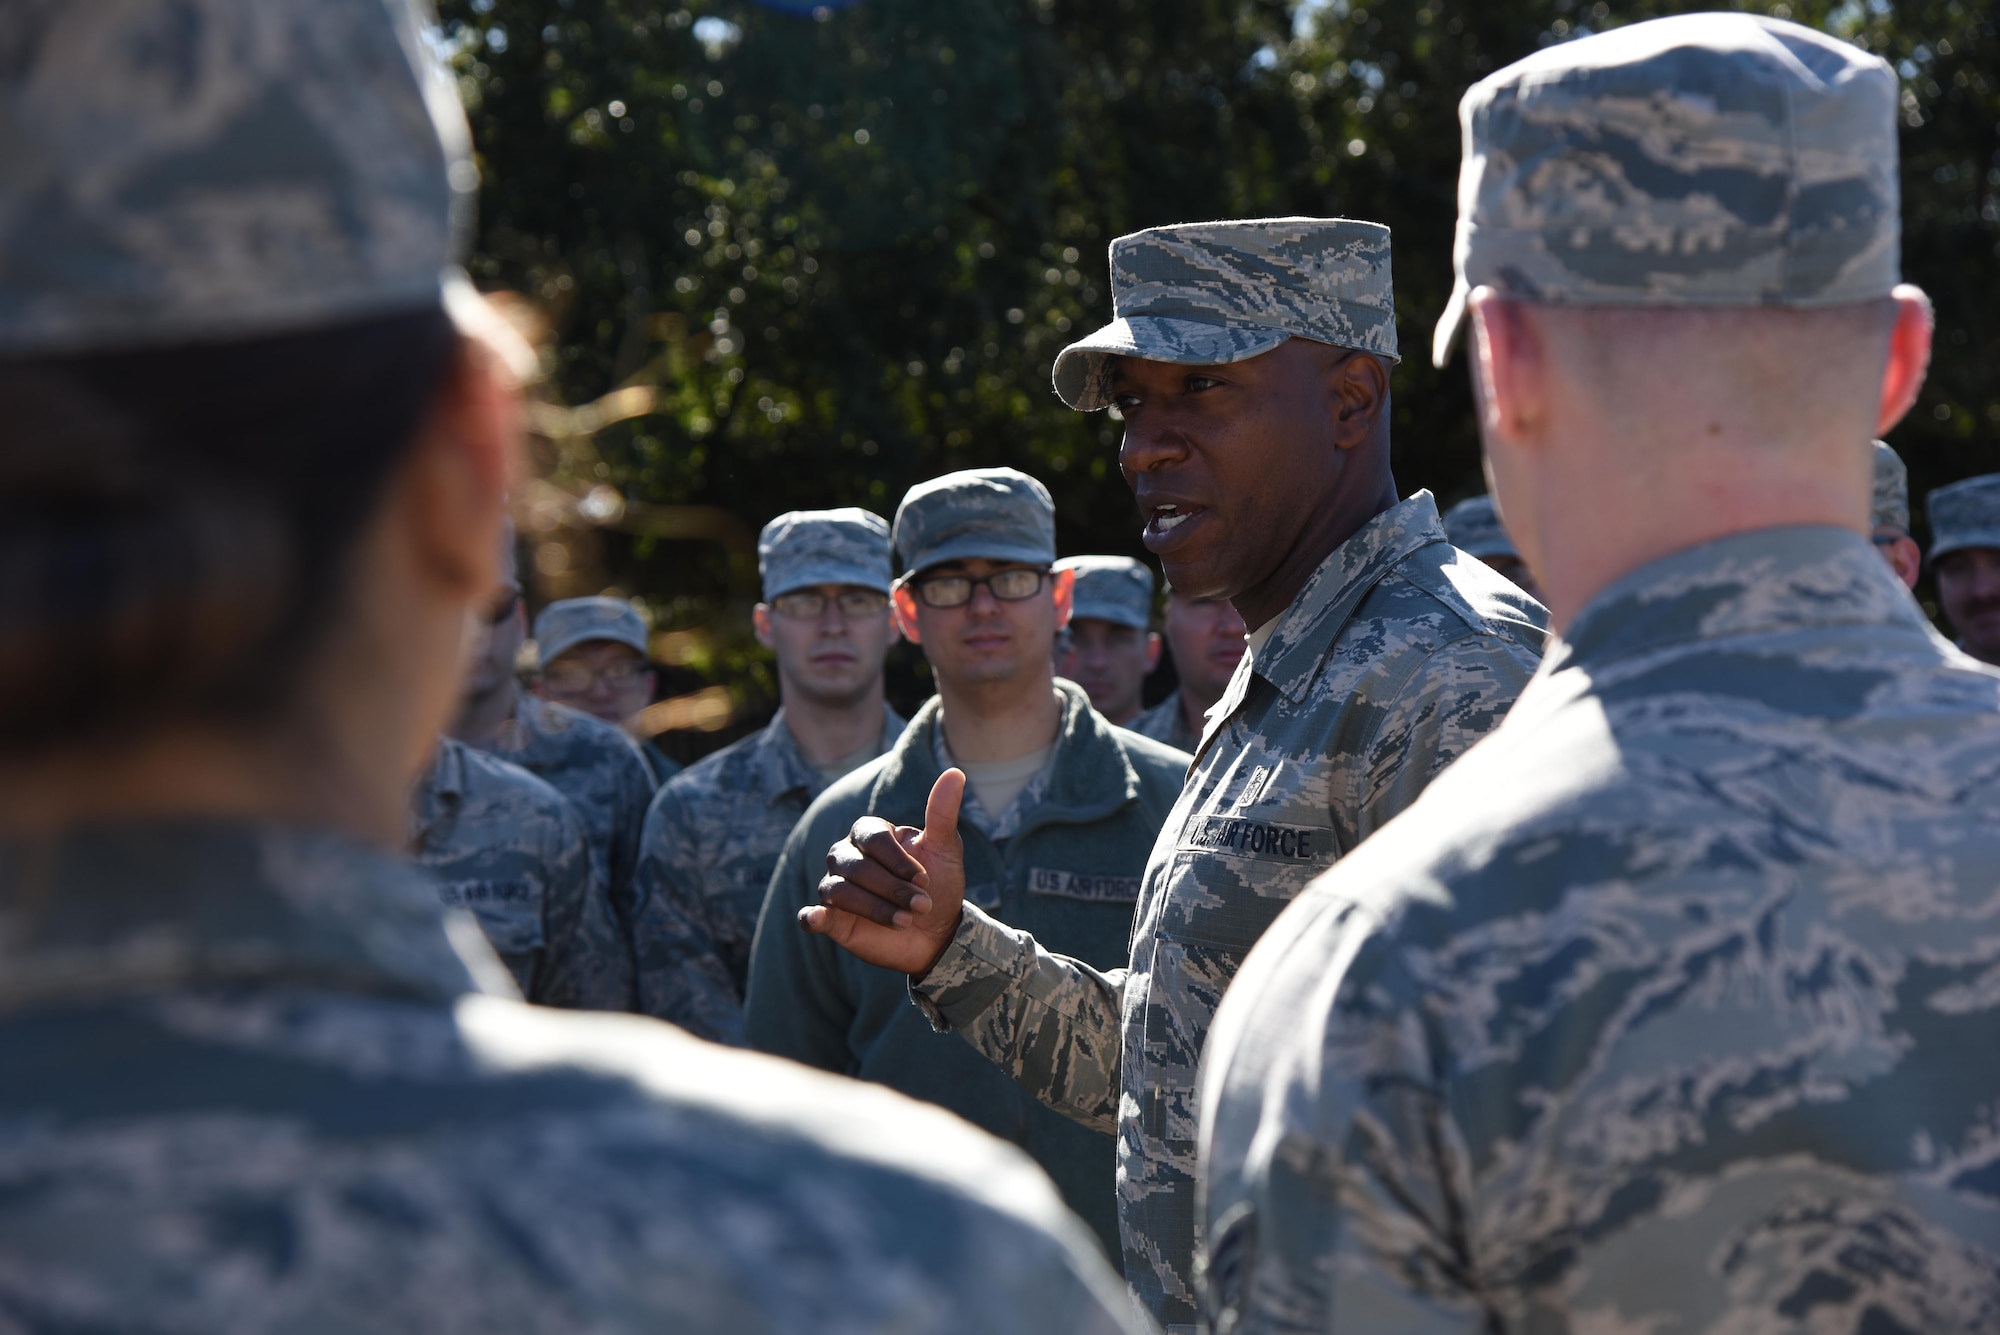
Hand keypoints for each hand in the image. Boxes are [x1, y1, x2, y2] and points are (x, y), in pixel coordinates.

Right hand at [800, 769, 965, 976]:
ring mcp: (837, 887)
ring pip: (838, 891)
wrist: (936, 933)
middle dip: (891, 888)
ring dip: (873, 907)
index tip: (925, 879)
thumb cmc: (939, 885)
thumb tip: (955, 772)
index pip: (872, 837)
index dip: (897, 860)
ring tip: (905, 921)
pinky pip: (812, 915)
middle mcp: (847, 856)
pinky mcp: (831, 919)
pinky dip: (813, 917)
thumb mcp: (945, 850)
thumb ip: (942, 813)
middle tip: (922, 905)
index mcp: (871, 833)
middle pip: (855, 866)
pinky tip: (818, 919)